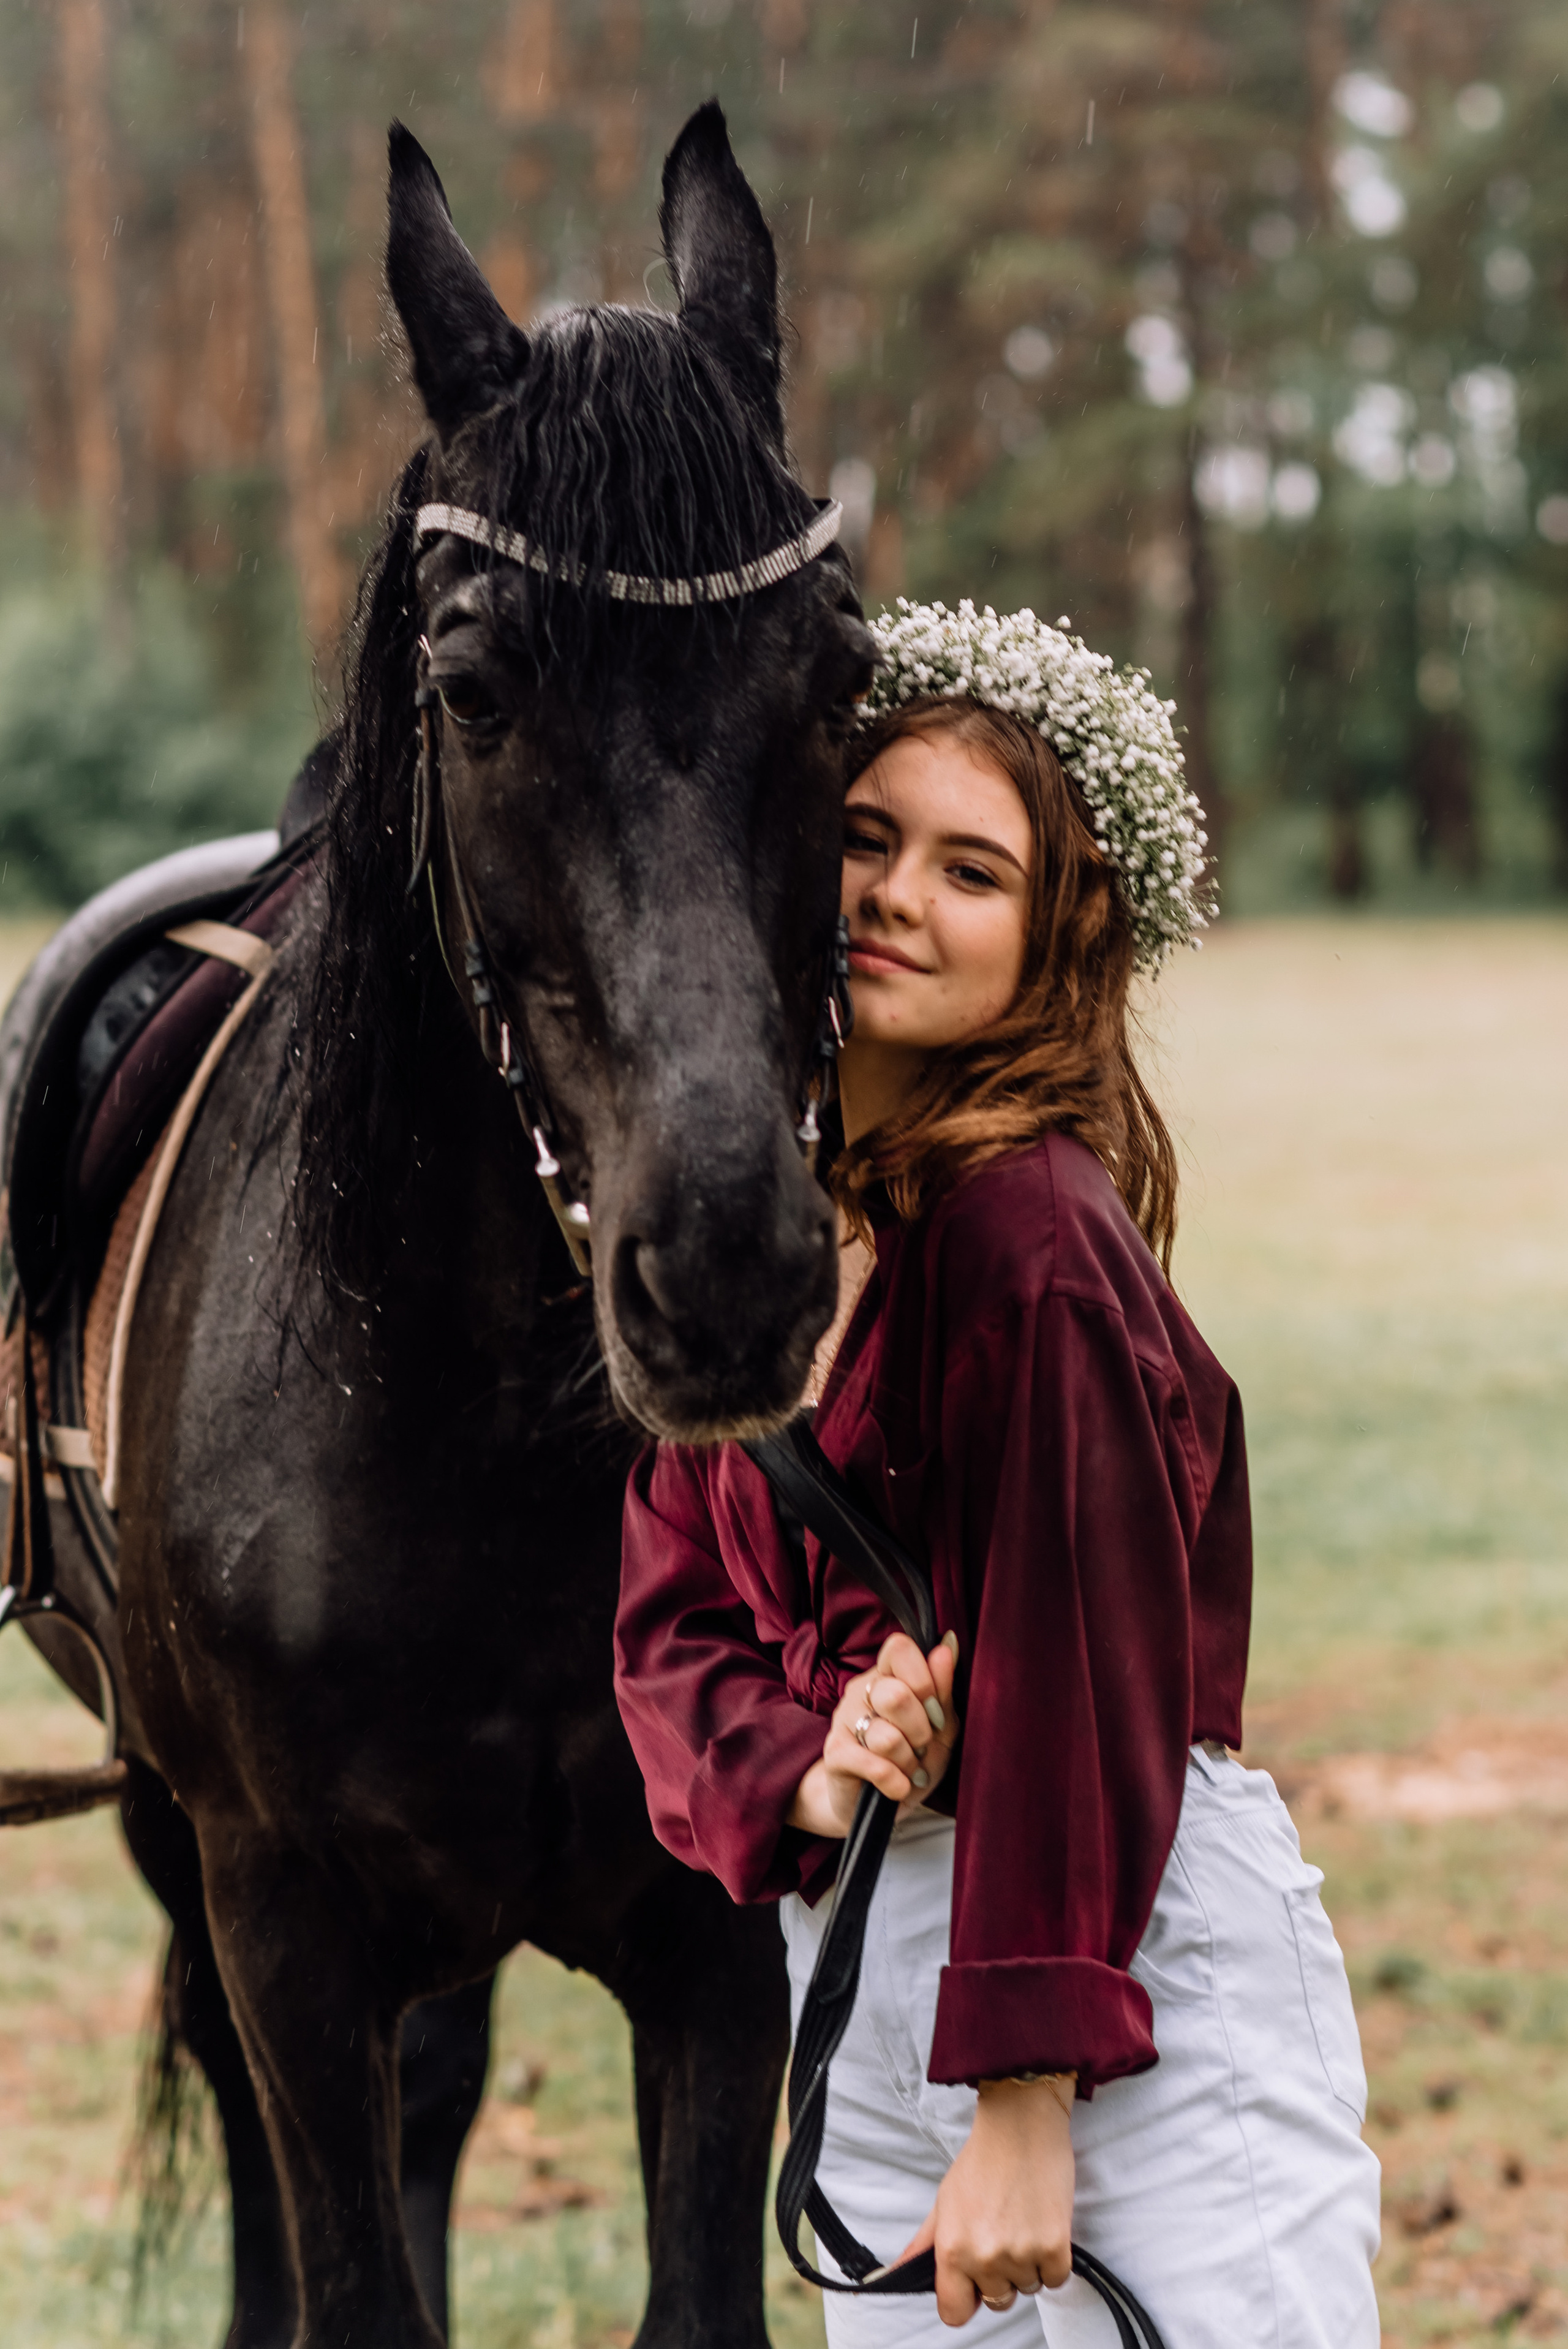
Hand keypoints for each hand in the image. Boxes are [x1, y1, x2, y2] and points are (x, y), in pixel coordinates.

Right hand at [786, 1631, 958, 1838]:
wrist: (879, 1806)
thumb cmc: (914, 1760)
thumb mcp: (941, 1728)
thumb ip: (943, 1688)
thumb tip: (948, 1643)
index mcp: (888, 1675)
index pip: (899, 1649)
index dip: (924, 1679)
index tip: (935, 1710)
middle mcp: (861, 1690)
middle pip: (896, 1695)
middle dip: (920, 1730)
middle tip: (921, 1745)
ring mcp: (844, 1720)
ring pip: (886, 1737)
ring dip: (908, 1762)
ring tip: (907, 1768)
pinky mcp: (835, 1753)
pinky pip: (873, 1765)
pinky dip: (895, 1781)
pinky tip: (897, 1786)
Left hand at [897, 2076, 1075, 2325]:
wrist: (1020, 2125)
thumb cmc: (980, 2162)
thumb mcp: (943, 2203)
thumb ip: (922, 2247)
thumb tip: (893, 2275)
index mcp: (952, 2250)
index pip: (954, 2313)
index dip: (965, 2298)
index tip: (973, 2282)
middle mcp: (984, 2258)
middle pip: (996, 2300)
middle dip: (999, 2275)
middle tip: (1001, 2233)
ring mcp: (1020, 2254)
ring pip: (1027, 2287)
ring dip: (1027, 2264)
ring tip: (1021, 2221)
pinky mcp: (1054, 2247)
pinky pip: (1055, 2279)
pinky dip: (1053, 2259)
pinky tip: (1042, 2224)